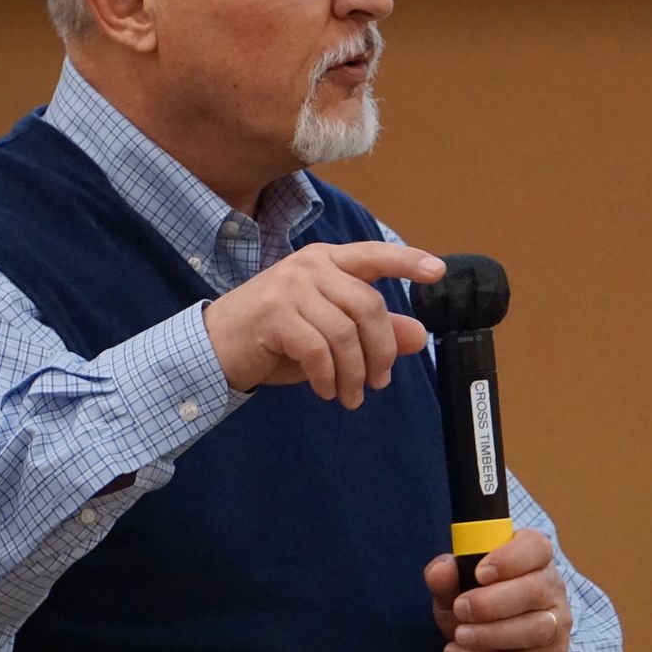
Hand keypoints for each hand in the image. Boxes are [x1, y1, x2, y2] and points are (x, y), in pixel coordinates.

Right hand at [203, 242, 444, 408]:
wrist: (215, 347)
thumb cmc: (275, 337)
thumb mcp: (330, 333)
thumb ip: (373, 331)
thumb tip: (418, 336)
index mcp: (326, 261)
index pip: (374, 255)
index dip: (407, 262)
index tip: (437, 271)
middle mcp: (310, 266)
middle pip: (368, 306)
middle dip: (381, 351)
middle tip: (379, 383)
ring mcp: (290, 287)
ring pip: (345, 333)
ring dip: (354, 373)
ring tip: (351, 395)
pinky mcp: (273, 315)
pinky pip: (318, 351)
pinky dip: (328, 377)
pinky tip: (325, 390)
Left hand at [423, 529, 569, 651]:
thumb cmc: (476, 608)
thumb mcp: (453, 589)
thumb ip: (443, 576)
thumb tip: (443, 569)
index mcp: (532, 557)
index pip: (536, 547)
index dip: (510, 558)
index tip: (480, 573)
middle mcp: (552, 587)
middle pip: (535, 589)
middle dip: (492, 603)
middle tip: (460, 609)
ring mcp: (557, 623)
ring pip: (536, 628)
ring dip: (491, 634)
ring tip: (460, 635)